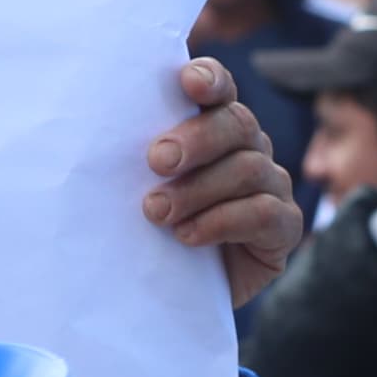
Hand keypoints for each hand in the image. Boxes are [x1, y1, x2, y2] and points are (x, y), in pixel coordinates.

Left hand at [146, 58, 301, 303]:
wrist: (174, 296)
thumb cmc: (150, 233)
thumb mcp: (134, 193)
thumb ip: (130, 162)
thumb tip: (92, 133)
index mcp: (213, 127)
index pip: (219, 89)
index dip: (210, 79)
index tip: (187, 83)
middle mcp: (248, 149)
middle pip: (236, 124)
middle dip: (197, 139)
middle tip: (156, 160)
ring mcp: (271, 186)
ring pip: (248, 169)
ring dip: (199, 189)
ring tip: (158, 211)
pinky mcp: (284, 227)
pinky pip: (265, 213)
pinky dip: (223, 221)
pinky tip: (188, 235)